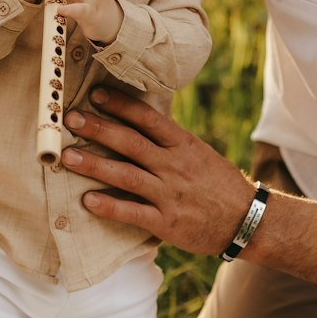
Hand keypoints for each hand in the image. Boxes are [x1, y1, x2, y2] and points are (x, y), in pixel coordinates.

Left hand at [60, 87, 254, 254]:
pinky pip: (134, 213)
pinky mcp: (167, 223)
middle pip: (131, 143)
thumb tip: (135, 119)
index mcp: (183, 145)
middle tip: (70, 119)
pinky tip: (88, 200)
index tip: (94, 94)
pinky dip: (110, 207)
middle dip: (98, 129)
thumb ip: (168, 140)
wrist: (248, 221)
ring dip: (95, 165)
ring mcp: (170, 194)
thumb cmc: (218, 184)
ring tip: (67, 158)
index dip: (120, 105)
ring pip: (127, 175)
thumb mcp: (198, 153)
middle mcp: (175, 166)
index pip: (148, 118)